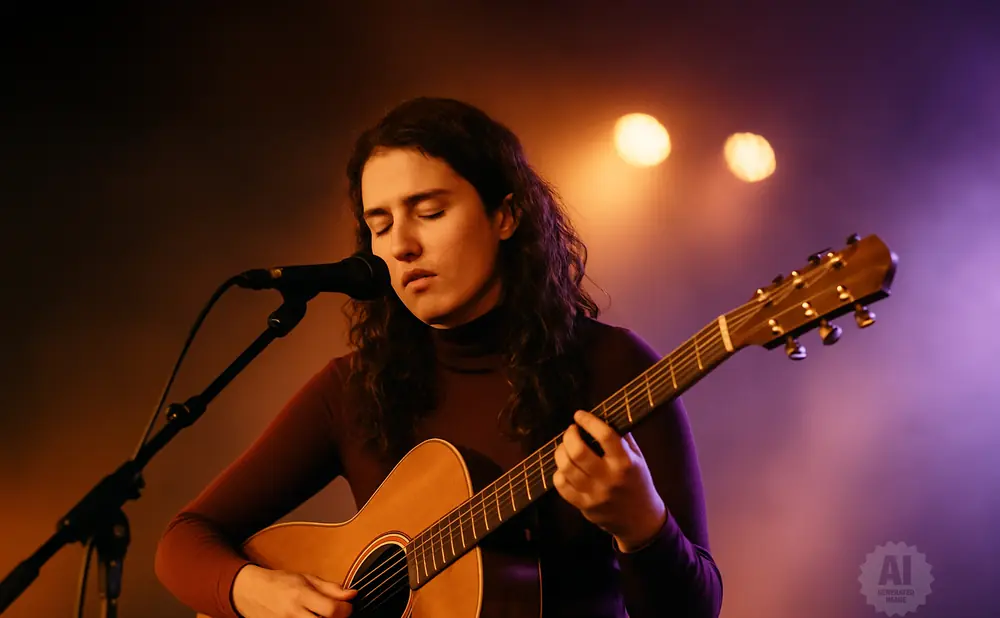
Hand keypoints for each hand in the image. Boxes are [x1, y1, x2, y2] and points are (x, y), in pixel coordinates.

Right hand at [232, 564, 356, 617]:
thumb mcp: (306, 579)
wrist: (250, 592)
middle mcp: (293, 613)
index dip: (346, 610)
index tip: (347, 606)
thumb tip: (352, 594)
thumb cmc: (279, 583)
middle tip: (336, 614)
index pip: (332, 610)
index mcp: (301, 595)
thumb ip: (330, 588)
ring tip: (322, 616)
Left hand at [553, 410, 666, 551]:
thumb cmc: (638, 483)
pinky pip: (562, 486)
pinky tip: (565, 468)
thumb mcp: (638, 458)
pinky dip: (559, 473)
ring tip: (565, 447)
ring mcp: (595, 494)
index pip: (605, 435)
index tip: (579, 415)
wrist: (641, 520)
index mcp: (625, 463)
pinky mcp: (584, 507)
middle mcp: (609, 478)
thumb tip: (604, 416)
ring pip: (566, 468)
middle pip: (579, 451)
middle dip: (569, 436)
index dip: (588, 421)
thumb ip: (623, 438)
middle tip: (571, 431)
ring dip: (560, 452)